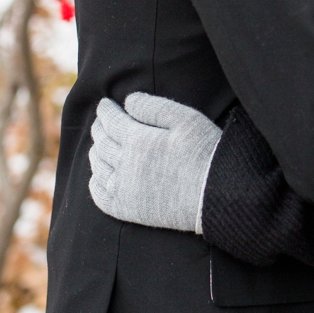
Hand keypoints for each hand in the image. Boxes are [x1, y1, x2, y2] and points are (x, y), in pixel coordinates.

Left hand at [87, 93, 220, 233]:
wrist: (218, 196)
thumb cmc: (206, 154)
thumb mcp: (186, 120)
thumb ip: (154, 107)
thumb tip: (128, 101)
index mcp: (138, 141)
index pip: (111, 121)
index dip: (105, 111)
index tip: (104, 104)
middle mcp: (125, 165)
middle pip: (102, 143)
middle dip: (99, 128)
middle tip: (100, 122)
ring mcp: (125, 190)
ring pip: (98, 167)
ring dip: (95, 153)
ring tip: (98, 145)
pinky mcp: (129, 211)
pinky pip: (101, 197)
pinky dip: (95, 184)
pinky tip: (98, 177)